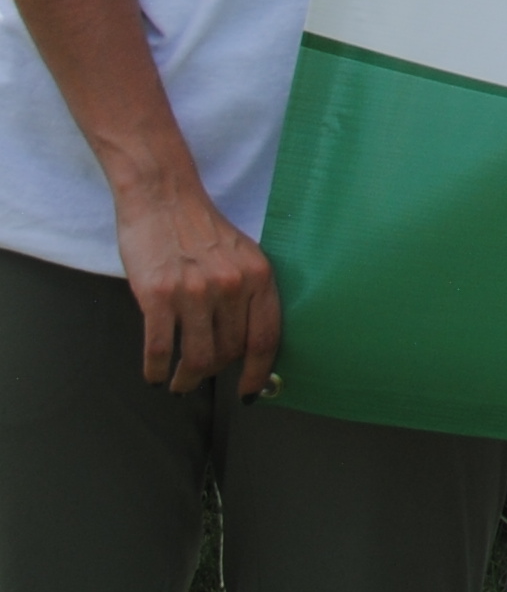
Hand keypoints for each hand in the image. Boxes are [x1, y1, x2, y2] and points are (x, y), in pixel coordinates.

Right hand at [111, 172, 278, 397]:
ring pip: (197, 358)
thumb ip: (248, 294)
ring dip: (187, 380)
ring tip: (179, 383)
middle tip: (199, 377)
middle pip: (229, 353)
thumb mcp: (242, 256)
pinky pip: (160, 349)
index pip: (266, 338)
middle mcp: (232, 285)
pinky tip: (155, 374)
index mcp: (259, 276)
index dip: (258, 373)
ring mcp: (195, 291)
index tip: (249, 394)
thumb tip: (247, 345)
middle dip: (215, 372)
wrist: (163, 197)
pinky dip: (157, 370)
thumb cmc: (201, 230)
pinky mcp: (158, 295)